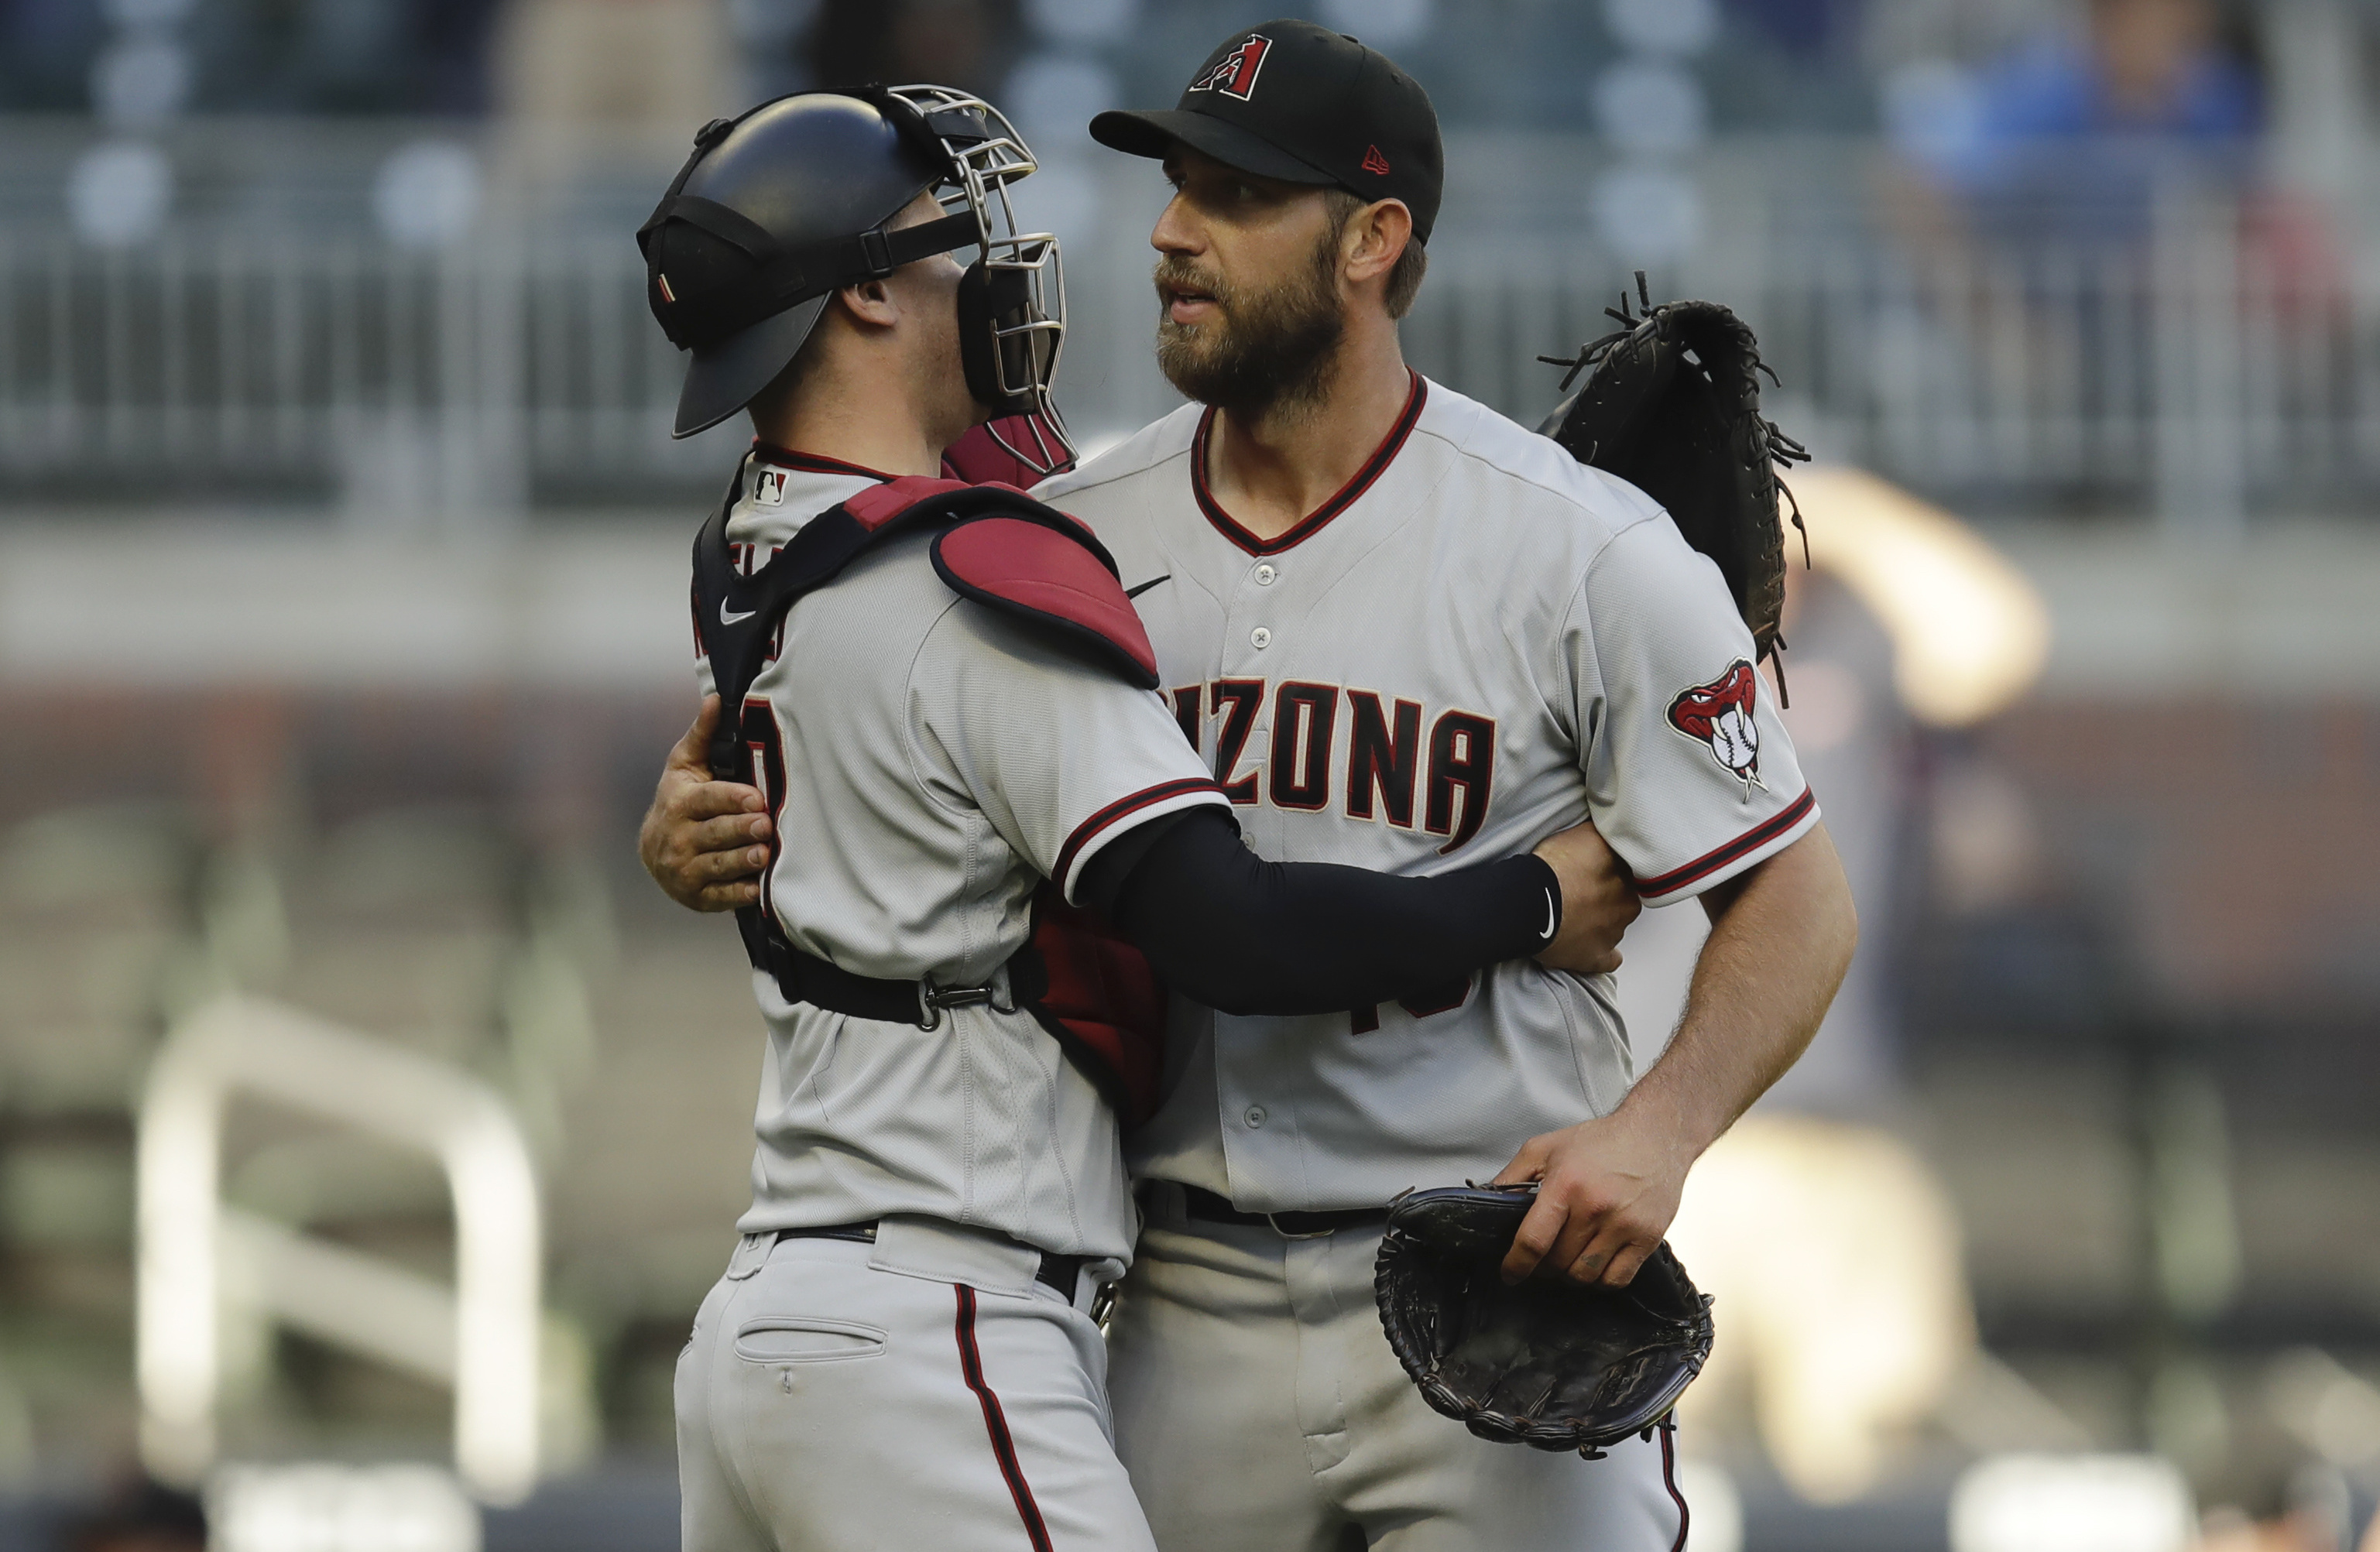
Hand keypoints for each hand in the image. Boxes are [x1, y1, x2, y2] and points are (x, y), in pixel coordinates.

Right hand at [639, 696, 772, 911]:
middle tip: (765, 824)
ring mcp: (685, 870)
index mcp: (679, 803)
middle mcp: (678, 839)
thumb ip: (704, 735)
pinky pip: (719, 897)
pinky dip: (737, 894)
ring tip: (764, 854)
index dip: (730, 799)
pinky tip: (756, 888)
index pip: (706, 801)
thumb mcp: (685, 766)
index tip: (755, 798)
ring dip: (741, 861)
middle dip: (740, 830)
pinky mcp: (697, 896)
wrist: (655, 850)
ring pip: (717, 866)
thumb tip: (717, 698)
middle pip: (714, 834)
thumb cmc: (681, 799)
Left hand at [1490, 1104, 1688, 1288]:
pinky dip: (1600, 1281)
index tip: (1509, 1275)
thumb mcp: (1544, 1147)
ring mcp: (1624, 1225)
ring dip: (1569, 1275)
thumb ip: (1511, 1176)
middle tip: (1542, 1259)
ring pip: (1585, 1275)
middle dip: (1543, 1267)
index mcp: (1566, 1185)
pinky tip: (1594, 1265)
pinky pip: (1617, 1279)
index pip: (1533, 1241)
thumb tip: (1486, 1204)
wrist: (1654, 1135)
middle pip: (1558, 1262)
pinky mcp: (1648, 1237)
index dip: (1516, 1265)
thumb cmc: (1598, 1141)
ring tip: (1567, 1259)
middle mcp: (1595, 1207)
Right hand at [1531, 820, 1640, 975]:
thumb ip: (1605, 835)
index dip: (1613, 868)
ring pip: (1616, 926)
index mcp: (1626, 876)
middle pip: (1625, 898)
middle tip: (1583, 890)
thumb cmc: (1552, 869)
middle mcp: (1625, 904)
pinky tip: (1588, 946)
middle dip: (1610, 895)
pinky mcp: (1595, 956)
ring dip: (1602, 921)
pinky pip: (1608, 959)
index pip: (1630, 869)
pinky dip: (1601, 954)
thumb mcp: (1584, 835)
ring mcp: (1612, 933)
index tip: (1598, 868)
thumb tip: (1615, 828)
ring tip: (1576, 915)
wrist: (1529, 903)